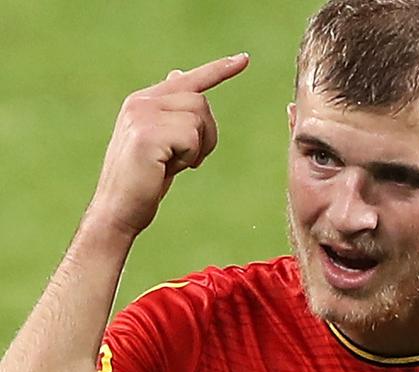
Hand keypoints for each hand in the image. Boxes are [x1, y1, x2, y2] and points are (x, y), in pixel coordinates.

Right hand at [87, 53, 249, 236]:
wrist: (118, 210)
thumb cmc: (143, 180)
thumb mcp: (161, 140)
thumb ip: (172, 112)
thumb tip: (179, 73)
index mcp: (144, 101)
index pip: (188, 79)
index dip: (219, 70)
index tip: (244, 59)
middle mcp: (141, 102)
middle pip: (201, 102)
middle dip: (207, 135)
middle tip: (191, 160)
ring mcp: (142, 115)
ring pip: (199, 118)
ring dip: (198, 147)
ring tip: (175, 164)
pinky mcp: (147, 134)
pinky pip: (192, 136)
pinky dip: (189, 157)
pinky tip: (167, 169)